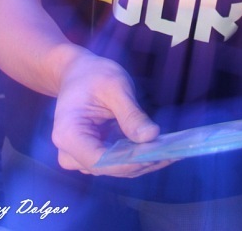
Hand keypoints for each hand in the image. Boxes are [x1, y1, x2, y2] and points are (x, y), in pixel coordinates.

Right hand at [52, 51, 169, 177]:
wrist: (78, 72)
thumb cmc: (93, 74)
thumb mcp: (114, 86)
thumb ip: (131, 113)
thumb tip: (151, 137)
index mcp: (68, 135)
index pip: (100, 161)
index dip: (130, 161)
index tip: (158, 153)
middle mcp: (70, 153)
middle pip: (108, 168)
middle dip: (141, 161)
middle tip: (174, 151)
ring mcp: (80, 157)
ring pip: (115, 168)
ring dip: (142, 161)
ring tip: (172, 149)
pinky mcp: (94, 155)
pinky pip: (117, 162)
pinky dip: (138, 156)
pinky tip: (160, 148)